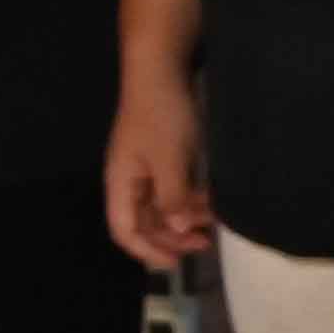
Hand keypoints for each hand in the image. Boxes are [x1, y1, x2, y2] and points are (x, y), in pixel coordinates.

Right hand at [105, 60, 217, 266]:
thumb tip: (176, 231)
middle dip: (172, 236)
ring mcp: (146, 165)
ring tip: (213, 223)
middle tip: (204, 244)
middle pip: (145, 220)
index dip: (146, 250)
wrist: (161, 69)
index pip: (124, 230)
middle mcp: (129, 178)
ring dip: (184, 216)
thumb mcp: (170, 159)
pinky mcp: (163, 153)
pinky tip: (211, 200)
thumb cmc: (161, 115)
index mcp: (120, 183)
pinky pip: (173, 185)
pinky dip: (189, 196)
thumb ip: (172, 197)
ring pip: (162, 203)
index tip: (175, 263)